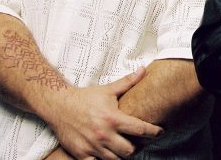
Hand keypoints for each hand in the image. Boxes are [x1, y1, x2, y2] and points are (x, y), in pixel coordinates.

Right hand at [42, 67, 162, 159]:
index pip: (140, 129)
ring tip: (126, 148)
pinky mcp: (81, 154)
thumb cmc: (86, 98)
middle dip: (138, 148)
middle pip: (130, 150)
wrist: (59, 106)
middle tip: (140, 143)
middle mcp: (104, 134)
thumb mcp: (108, 90)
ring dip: (123, 156)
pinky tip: (109, 155)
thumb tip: (144, 70)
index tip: (161, 132)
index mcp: (113, 119)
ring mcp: (92, 146)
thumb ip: (128, 82)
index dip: (154, 132)